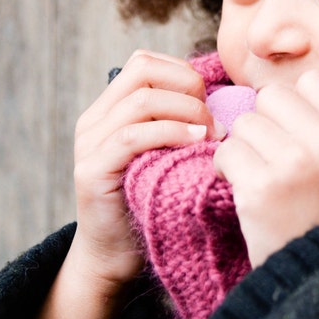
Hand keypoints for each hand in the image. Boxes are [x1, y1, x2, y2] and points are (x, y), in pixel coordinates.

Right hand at [24, 50, 224, 318]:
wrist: (117, 257)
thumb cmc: (156, 197)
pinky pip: (132, 136)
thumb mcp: (170, 148)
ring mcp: (89, 143)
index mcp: (111, 107)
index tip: (210, 101)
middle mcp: (95, 119)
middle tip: (212, 118)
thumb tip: (228, 91)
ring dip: (187, 111)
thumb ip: (183, 117)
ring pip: (141, 100)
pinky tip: (196, 143)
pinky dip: (171, 132)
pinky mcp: (91, 171)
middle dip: (187, 86)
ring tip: (211, 135)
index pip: (145, 61)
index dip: (184, 72)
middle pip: (143, 69)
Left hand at [213, 70, 318, 267]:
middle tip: (268, 150)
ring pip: (245, 122)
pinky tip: (241, 184)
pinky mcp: (260, 188)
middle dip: (263, 120)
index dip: (294, 101)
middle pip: (272, 96)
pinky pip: (227, 151)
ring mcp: (293, 165)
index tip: (290, 126)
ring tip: (256, 171)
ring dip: (243, 146)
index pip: (312, 81)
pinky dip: (226, 167)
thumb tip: (279, 92)